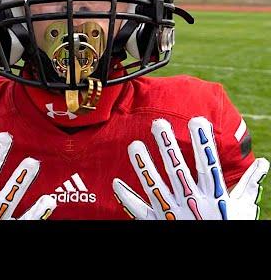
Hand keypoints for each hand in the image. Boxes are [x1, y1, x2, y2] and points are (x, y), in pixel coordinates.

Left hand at [113, 117, 268, 219]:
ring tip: (134, 144)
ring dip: (143, 166)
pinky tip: (116, 182)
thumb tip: (263, 162)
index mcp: (214, 198)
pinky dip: (127, 198)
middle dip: (168, 147)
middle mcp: (192, 204)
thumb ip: (248, 185)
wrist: (213, 252)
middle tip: (157, 123)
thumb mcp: (241, 209)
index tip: (196, 120)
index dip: (203, 144)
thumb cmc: (228, 227)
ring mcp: (173, 214)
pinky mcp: (158, 224)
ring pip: (155, 187)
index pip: (208, 166)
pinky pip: (140, 211)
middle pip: (178, 171)